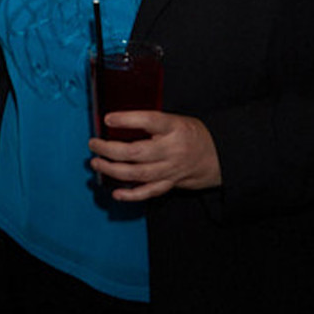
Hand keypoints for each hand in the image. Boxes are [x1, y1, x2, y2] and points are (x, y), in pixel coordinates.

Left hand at [88, 111, 222, 201]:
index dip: (128, 119)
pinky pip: (149, 192)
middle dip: (110, 149)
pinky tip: (116, 193)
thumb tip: (116, 121)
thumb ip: (151, 122)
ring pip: (138, 173)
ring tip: (96, 163)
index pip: (149, 121)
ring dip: (113, 170)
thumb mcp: (176, 120)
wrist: (219, 156)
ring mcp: (171, 169)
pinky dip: (131, 195)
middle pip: (137, 152)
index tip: (108, 119)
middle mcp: (172, 150)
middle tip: (94, 144)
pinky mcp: (170, 184)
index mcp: (174, 128)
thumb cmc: (191, 135)